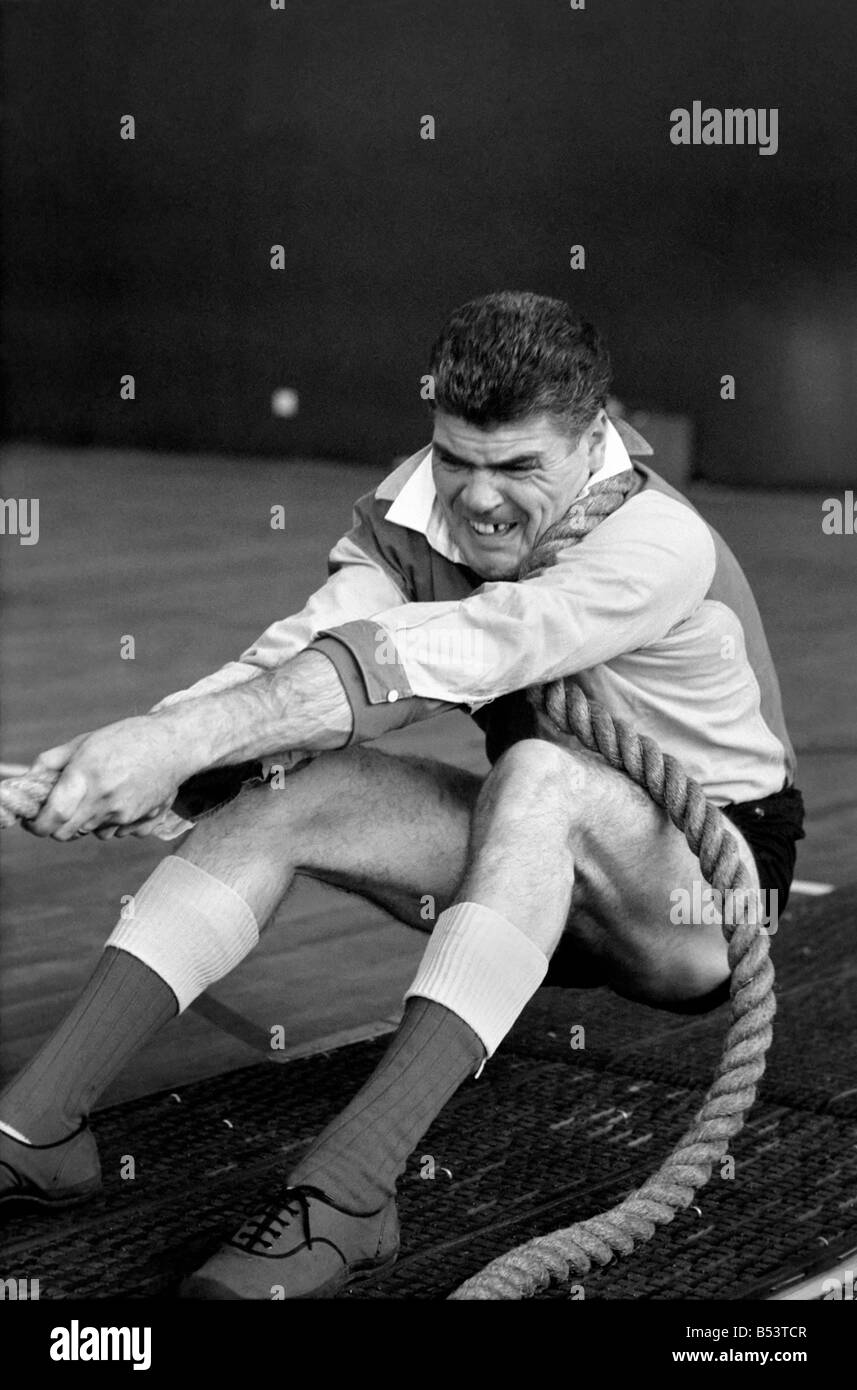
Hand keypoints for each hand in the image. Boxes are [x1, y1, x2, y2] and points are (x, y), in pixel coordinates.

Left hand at [23, 715, 192, 840]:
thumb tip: (30, 780)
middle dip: (59, 825)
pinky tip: (125, 799)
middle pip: (66, 834)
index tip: (34, 820)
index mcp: (86, 778)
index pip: (51, 818)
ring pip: (93, 833)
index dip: (36, 824)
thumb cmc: (129, 738)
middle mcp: (105, 801)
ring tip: (104, 794)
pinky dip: (116, 822)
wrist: (177, 744)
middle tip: (65, 806)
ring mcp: (125, 815)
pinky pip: (119, 833)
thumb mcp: (85, 741)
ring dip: (90, 822)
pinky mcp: (143, 823)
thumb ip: (52, 761)